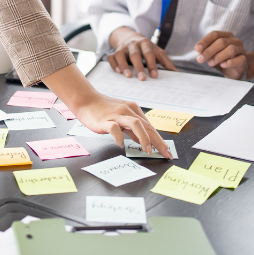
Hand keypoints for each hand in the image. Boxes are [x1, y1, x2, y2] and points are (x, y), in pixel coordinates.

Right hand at [43, 63, 172, 157]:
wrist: (86, 100)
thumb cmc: (103, 110)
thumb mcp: (122, 117)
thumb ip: (133, 129)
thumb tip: (145, 141)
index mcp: (133, 110)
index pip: (150, 126)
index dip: (160, 140)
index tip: (167, 151)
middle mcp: (127, 110)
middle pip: (147, 126)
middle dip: (158, 141)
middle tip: (165, 154)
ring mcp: (116, 115)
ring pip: (135, 124)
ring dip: (144, 138)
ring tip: (147, 150)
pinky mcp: (105, 120)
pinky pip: (114, 128)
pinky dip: (119, 136)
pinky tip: (121, 144)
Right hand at [107, 27, 175, 79]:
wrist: (130, 37)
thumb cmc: (146, 48)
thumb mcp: (157, 51)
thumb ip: (165, 61)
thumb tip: (176, 72)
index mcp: (145, 43)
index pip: (149, 53)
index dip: (152, 64)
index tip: (154, 76)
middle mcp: (133, 44)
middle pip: (135, 54)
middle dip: (139, 66)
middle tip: (142, 79)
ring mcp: (122, 48)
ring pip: (121, 55)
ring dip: (124, 65)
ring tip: (128, 76)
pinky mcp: (114, 52)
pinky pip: (111, 57)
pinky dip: (114, 64)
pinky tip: (118, 72)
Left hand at [195, 30, 247, 78]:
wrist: (235, 70)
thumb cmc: (221, 59)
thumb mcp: (211, 54)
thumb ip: (205, 52)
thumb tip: (199, 52)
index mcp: (226, 36)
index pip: (215, 34)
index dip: (205, 41)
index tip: (197, 49)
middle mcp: (235, 40)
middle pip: (221, 42)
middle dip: (209, 50)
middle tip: (200, 59)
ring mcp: (241, 50)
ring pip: (231, 49)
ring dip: (218, 56)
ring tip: (210, 63)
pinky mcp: (244, 60)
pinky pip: (239, 59)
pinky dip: (229, 62)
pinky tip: (222, 65)